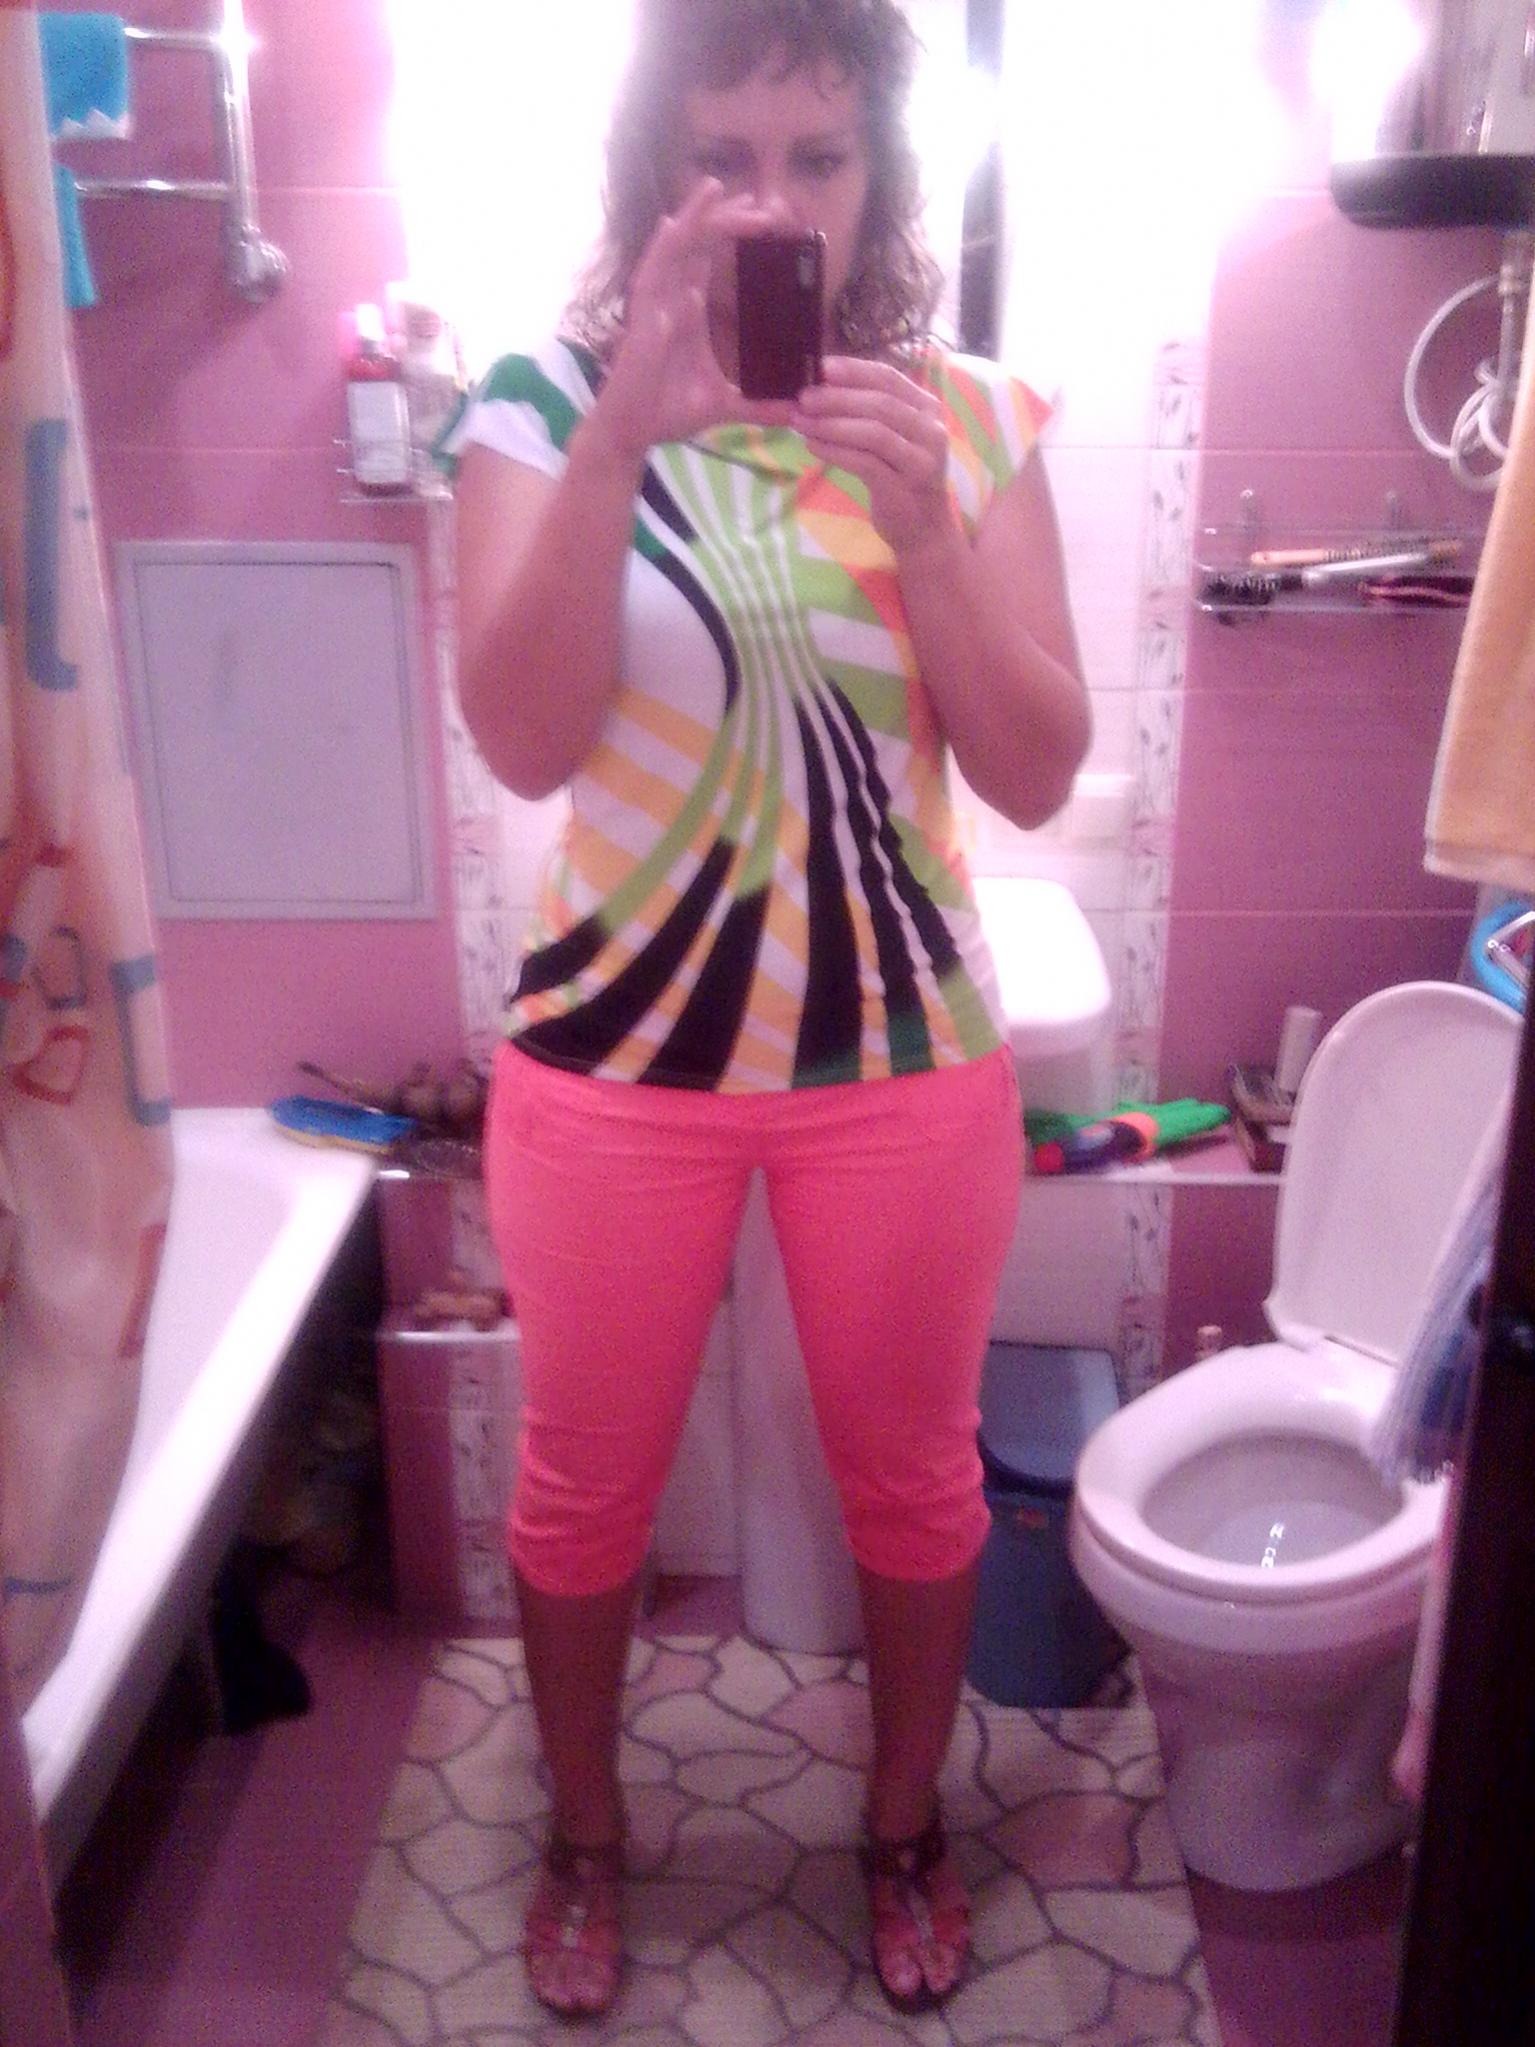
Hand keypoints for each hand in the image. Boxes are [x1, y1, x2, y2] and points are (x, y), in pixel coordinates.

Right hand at [587, 180, 796, 462]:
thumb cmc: (669, 412)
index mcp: (690, 309)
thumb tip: (798, 412)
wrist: (635, 431)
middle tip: (760, 201)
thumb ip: (760, 406)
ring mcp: (655, 303)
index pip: (710, 258)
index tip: (767, 218)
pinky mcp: (641, 316)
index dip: (734, 233)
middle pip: (698, 242)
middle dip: (726, 218)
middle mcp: (671, 297)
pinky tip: (675, 222)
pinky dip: (662, 247)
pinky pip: (651, 271)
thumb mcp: (726, 406)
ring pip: (675, 246)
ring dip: (697, 218)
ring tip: (717, 187)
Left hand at [792, 357, 955, 556]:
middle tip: (802, 397)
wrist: (924, 530)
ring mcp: (921, 459)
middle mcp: (930, 430)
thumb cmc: (900, 478)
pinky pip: (865, 462)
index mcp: (926, 409)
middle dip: (836, 398)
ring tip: (800, 422)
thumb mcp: (889, 439)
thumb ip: (865, 413)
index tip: (820, 366)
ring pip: (873, 431)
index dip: (854, 370)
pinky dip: (836, 452)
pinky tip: (813, 447)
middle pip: (879, 403)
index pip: (888, 378)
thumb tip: (818, 388)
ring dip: (831, 424)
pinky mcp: (904, 487)